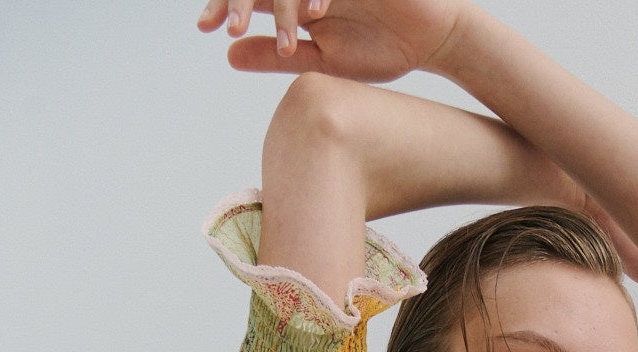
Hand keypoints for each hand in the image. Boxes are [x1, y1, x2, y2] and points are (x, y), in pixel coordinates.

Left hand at [196, 0, 468, 83]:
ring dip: (274, 1)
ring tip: (263, 28)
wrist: (432, 36)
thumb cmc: (381, 47)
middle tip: (223, 25)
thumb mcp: (324, 60)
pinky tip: (314, 13)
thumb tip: (228, 54)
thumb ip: (276, 54)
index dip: (225, 7)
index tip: (206, 28)